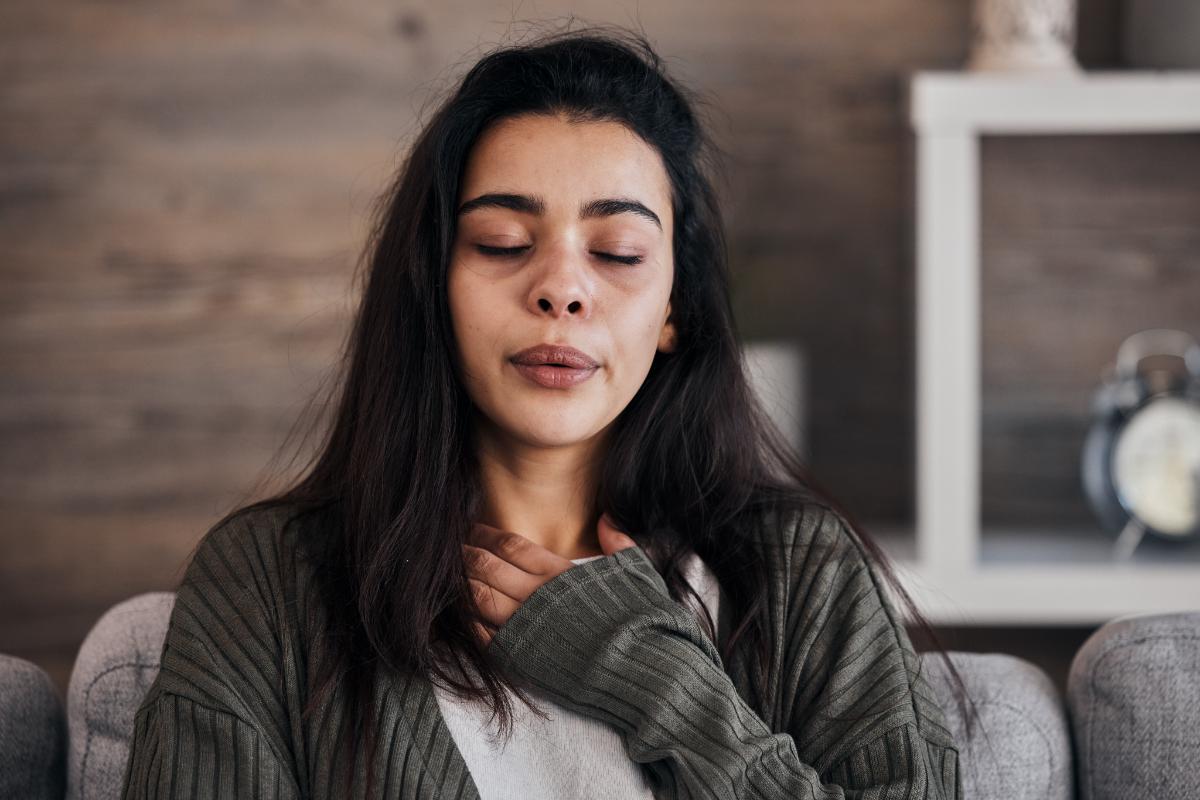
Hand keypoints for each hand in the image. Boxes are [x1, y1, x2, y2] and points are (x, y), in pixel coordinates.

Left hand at [463, 514, 638, 644]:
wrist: (641, 672)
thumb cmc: (642, 622)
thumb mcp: (637, 574)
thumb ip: (618, 544)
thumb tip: (608, 519)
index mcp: (560, 574)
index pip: (512, 546)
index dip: (488, 535)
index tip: (472, 528)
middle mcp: (537, 597)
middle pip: (488, 568)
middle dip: (466, 555)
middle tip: (450, 547)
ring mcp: (525, 629)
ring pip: (479, 599)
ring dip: (462, 584)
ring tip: (450, 574)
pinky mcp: (521, 660)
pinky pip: (483, 636)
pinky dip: (468, 621)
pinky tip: (461, 612)